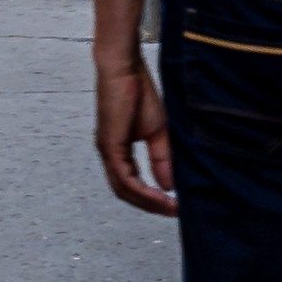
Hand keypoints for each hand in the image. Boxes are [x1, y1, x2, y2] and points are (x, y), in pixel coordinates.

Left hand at [95, 54, 177, 215]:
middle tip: (173, 212)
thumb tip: (167, 186)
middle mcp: (109, 154)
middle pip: (125, 192)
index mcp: (119, 151)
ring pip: (123, 189)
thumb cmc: (138, 94)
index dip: (152, 198)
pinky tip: (160, 195)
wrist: (124, 69)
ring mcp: (107, 150)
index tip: (175, 206)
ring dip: (148, 202)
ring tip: (170, 208)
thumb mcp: (158, 132)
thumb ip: (161, 159)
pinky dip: (142, 190)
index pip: (131, 184)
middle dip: (150, 206)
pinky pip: (124, 177)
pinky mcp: (110, 145)